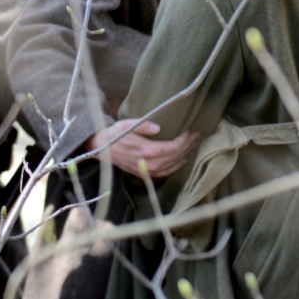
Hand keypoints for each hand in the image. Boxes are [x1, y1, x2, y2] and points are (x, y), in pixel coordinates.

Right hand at [84, 119, 199, 178]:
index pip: (172, 147)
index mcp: (146, 150)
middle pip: (175, 156)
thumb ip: (142, 125)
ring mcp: (146, 170)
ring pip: (172, 165)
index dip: (183, 140)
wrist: (101, 149)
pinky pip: (164, 173)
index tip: (189, 131)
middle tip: (197, 136)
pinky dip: (175, 167)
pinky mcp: (144, 173)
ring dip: (184, 155)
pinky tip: (182, 161)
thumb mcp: (126, 125)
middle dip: (188, 145)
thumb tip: (158, 128)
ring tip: (193, 145)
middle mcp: (148, 163)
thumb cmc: (114, 134)